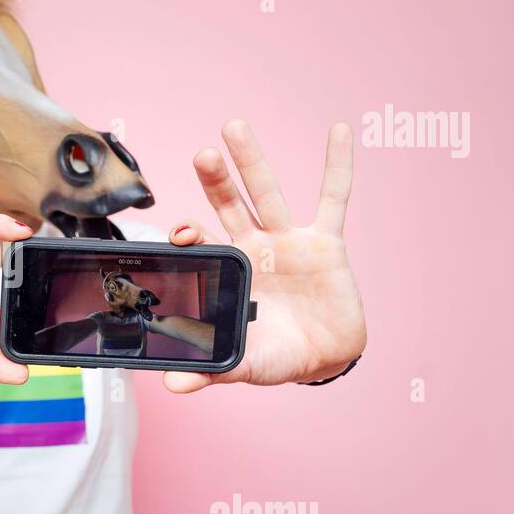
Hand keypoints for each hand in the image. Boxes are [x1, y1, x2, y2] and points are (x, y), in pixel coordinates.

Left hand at [164, 120, 366, 393]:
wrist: (323, 358)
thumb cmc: (275, 355)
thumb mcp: (243, 364)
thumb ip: (211, 371)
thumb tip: (173, 387)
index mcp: (229, 271)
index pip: (202, 242)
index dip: (189, 232)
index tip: (179, 231)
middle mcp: (253, 248)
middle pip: (229, 205)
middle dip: (214, 180)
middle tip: (202, 153)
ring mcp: (288, 240)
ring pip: (267, 193)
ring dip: (252, 161)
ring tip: (234, 126)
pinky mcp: (325, 242)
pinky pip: (334, 198)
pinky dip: (338, 165)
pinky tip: (340, 132)